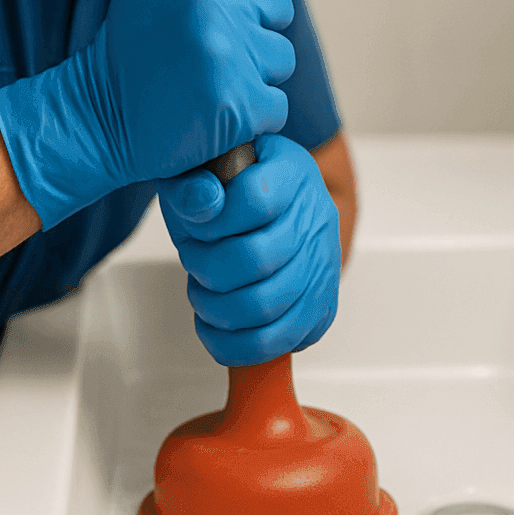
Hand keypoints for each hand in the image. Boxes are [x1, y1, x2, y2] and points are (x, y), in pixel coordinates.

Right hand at [0, 0, 294, 228]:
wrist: (99, 119)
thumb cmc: (135, 49)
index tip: (244, 1)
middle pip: (278, 4)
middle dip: (255, 29)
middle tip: (211, 52)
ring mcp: (224, 50)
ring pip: (281, 57)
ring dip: (255, 75)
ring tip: (209, 82)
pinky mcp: (237, 103)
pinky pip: (275, 105)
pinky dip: (252, 116)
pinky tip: (213, 113)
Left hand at [157, 134, 339, 366]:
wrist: (272, 209)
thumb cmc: (230, 191)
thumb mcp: (201, 171)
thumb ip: (190, 183)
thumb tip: (202, 203)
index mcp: (291, 173)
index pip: (256, 199)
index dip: (213, 221)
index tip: (196, 226)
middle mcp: (315, 219)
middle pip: (256, 259)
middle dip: (207, 268)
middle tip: (194, 260)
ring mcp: (322, 266)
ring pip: (263, 307)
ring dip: (215, 306)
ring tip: (202, 291)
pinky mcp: (319, 308)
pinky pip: (275, 342)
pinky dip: (232, 343)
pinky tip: (214, 323)